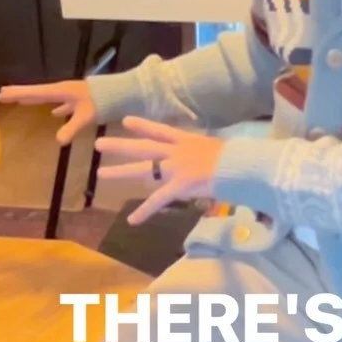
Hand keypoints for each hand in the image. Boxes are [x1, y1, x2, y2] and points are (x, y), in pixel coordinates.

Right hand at [0, 79, 95, 145]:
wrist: (122, 92)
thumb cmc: (103, 101)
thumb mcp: (86, 116)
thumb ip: (72, 127)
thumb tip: (58, 141)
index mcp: (61, 91)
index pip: (34, 92)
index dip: (18, 94)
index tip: (1, 93)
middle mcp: (63, 90)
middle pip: (37, 92)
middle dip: (20, 94)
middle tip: (1, 94)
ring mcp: (71, 95)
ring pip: (47, 97)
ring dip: (34, 99)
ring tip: (21, 100)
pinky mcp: (80, 100)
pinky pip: (61, 103)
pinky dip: (56, 107)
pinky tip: (55, 113)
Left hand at [95, 116, 225, 223]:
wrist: (242, 165)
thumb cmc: (238, 158)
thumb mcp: (218, 150)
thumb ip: (205, 154)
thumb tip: (201, 162)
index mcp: (188, 141)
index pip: (160, 130)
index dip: (143, 125)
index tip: (125, 121)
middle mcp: (177, 151)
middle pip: (143, 147)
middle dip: (120, 145)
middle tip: (99, 144)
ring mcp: (176, 168)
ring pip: (143, 169)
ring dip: (121, 171)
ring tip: (101, 175)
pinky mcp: (180, 185)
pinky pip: (158, 200)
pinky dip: (144, 212)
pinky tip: (131, 220)